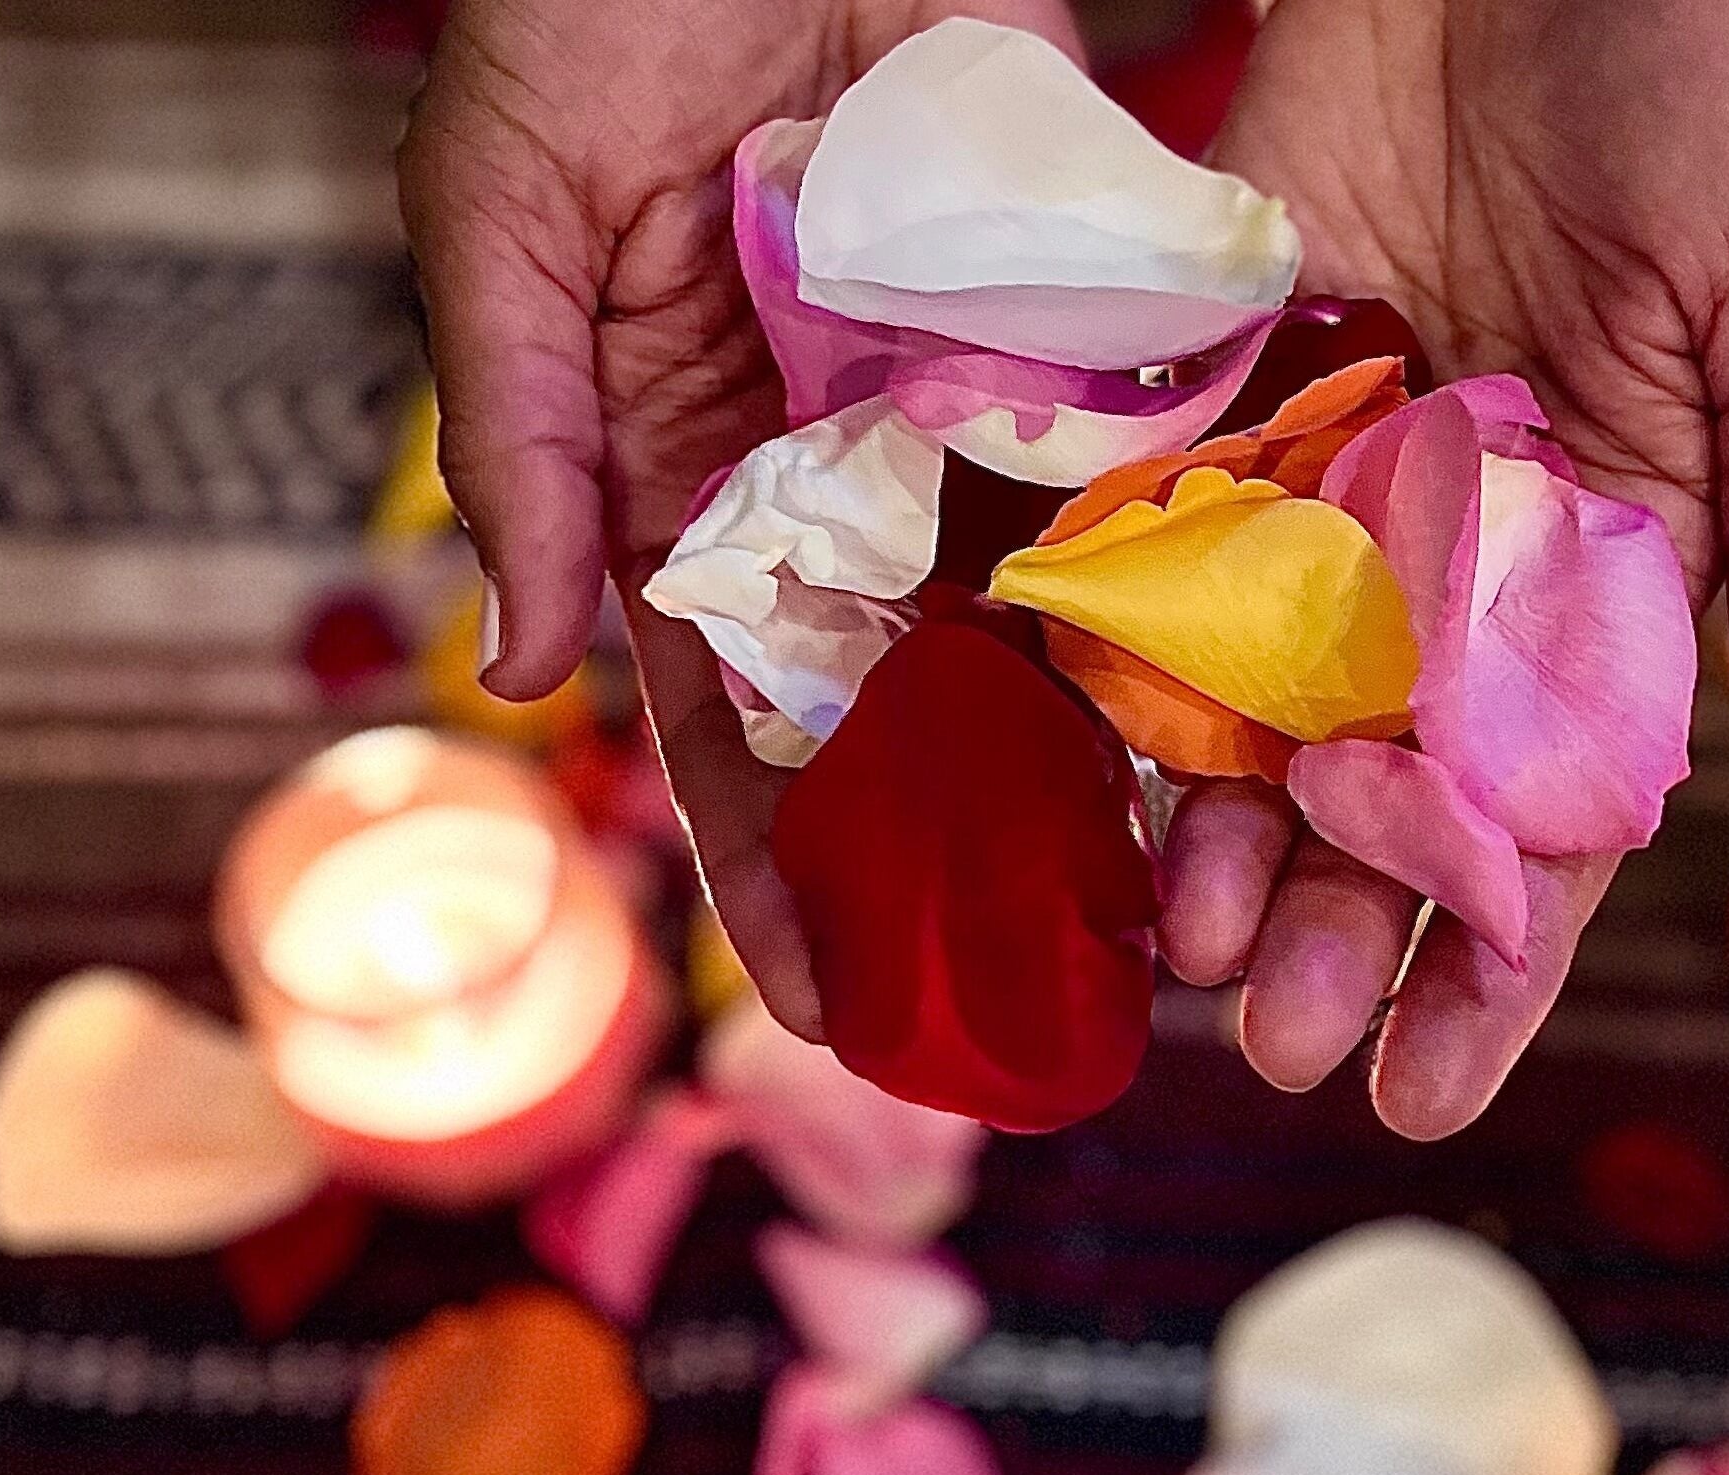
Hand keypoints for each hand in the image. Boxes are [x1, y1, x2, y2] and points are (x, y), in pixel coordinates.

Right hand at [400, 0, 1084, 1037]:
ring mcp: (963, 411)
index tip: (816, 998)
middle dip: (940, 864)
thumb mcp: (504, 207)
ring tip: (1141, 924)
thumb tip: (522, 670)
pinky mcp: (1085, 336)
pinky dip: (1168, 613)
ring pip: (1026, 629)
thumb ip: (518, 430)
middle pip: (895, 706)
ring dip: (1076, 779)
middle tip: (1003, 1013)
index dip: (770, 856)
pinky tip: (1224, 741)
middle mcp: (835, 468)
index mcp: (680, 461)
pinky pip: (1130, 493)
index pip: (727, 706)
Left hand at [1175, 0, 1728, 1135]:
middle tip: (1271, 1046)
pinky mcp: (1214, 394)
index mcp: (1612, 562)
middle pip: (1387, 787)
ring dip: (1216, 838)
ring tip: (1177, 955)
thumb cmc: (1709, 90)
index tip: (1430, 1096)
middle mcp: (1458, 555)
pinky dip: (1111, 670)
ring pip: (1257, 705)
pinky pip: (1151, 554)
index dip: (1498, 958)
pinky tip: (1071, 778)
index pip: (1557, 807)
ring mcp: (1327, 485)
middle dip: (1335, 928)